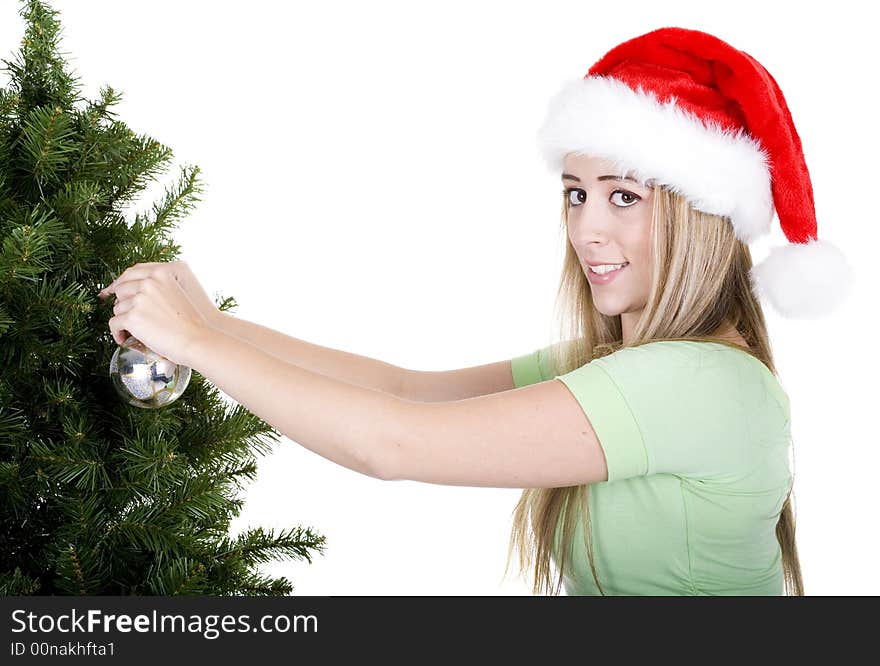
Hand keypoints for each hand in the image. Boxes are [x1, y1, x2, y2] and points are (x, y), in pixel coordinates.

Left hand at [98, 262, 213, 366]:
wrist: (197, 339)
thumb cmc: (192, 322)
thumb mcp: (180, 293)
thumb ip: (160, 286)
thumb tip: (136, 292)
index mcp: (161, 273)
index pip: (131, 272)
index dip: (120, 282)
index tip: (111, 291)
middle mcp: (149, 282)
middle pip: (121, 290)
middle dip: (123, 304)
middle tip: (130, 317)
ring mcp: (139, 299)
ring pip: (117, 308)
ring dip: (123, 320)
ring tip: (134, 331)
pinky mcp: (132, 316)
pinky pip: (114, 323)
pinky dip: (117, 333)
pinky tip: (124, 339)